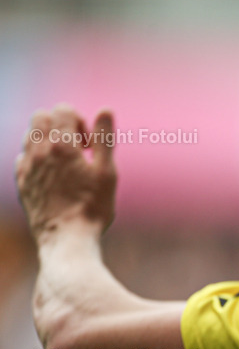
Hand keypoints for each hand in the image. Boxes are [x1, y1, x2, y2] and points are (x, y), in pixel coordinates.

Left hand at [15, 104, 116, 241]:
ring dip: (47, 138)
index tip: (90, 144)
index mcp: (62, 144)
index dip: (80, 121)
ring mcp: (26, 166)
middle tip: (77, 147)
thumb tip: (105, 110)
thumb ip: (104, 139)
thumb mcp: (107, 172)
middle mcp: (39, 151)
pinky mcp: (21, 182)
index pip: (63, 110)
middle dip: (60, 124)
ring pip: (29, 135)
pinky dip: (36, 156)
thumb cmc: (92, 207)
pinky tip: (52, 174)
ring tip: (66, 160)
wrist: (67, 239)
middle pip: (41, 116)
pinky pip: (23, 156)